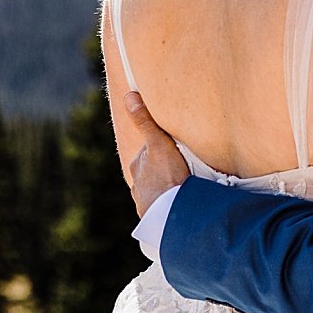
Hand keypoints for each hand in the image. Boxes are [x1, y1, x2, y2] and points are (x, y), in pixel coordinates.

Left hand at [122, 90, 189, 216]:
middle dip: (164, 169)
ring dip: (167, 187)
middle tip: (183, 168)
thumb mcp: (158, 143)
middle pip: (152, 171)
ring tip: (183, 187)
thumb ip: (144, 121)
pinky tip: (180, 203)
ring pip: (157, 189)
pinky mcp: (156, 217)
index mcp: (137, 166)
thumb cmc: (166, 177)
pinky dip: (170, 203)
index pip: (150, 152)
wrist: (172, 214)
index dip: (163, 148)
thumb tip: (128, 95)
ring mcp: (145, 202)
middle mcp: (138, 184)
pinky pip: (163, 206)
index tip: (176, 150)